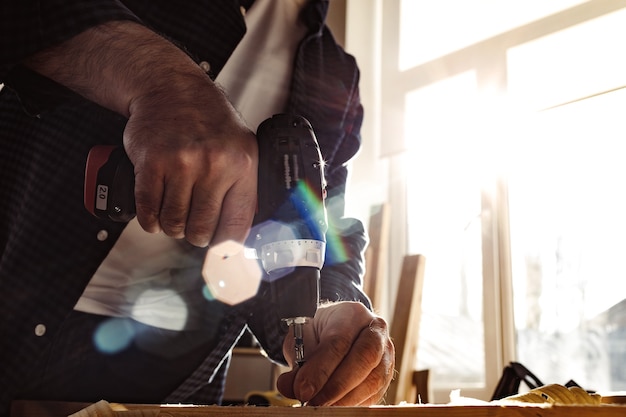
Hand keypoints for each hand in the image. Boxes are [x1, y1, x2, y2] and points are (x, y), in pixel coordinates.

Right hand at [124, 74, 257, 246]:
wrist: (172, 88)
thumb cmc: (209, 123)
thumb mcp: (242, 149)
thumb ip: (244, 190)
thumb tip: (240, 239)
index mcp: (242, 166)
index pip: (236, 226)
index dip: (225, 247)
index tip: (217, 251)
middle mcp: (214, 165)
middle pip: (201, 230)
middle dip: (195, 235)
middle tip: (191, 226)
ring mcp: (181, 163)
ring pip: (173, 224)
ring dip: (171, 227)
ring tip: (174, 215)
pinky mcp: (151, 162)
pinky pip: (148, 211)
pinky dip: (150, 220)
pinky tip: (155, 214)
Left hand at [276, 301, 394, 405]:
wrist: (335, 331)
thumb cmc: (319, 334)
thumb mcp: (301, 340)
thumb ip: (297, 363)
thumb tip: (289, 387)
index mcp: (352, 313)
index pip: (339, 341)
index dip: (321, 369)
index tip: (303, 390)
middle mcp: (375, 330)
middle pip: (364, 358)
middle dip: (337, 385)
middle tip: (314, 402)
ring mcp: (386, 353)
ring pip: (373, 379)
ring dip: (345, 399)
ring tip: (322, 407)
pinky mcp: (387, 375)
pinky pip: (375, 393)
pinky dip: (353, 403)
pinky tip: (335, 406)